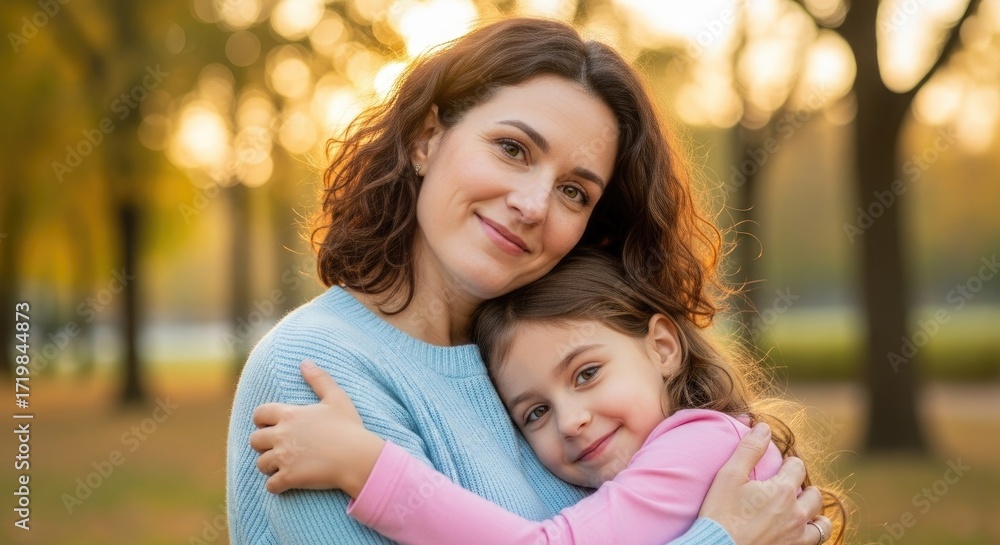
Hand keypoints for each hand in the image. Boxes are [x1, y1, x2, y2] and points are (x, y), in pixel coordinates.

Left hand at [249, 360, 385, 496]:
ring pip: (261, 464)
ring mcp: (283, 457)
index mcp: (290, 414)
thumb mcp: (336, 398)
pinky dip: (276, 486)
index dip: (262, 420)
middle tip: (278, 447)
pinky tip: (287, 483)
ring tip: (283, 465)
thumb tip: (304, 362)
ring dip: (269, 465)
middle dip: (263, 444)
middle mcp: (281, 435)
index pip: (259, 414)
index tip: (270, 425)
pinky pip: (270, 485)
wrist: (357, 457)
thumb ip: (319, 379)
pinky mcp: (289, 477)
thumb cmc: (349, 427)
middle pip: (255, 440)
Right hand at [700, 423, 831, 544]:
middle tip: (788, 487)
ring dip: (814, 513)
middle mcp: (796, 513)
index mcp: (782, 490)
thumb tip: (764, 427)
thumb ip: (749, 449)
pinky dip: (813, 534)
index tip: (780, 466)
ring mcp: (797, 535)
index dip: (789, 463)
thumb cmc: (721, 512)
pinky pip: (816, 542)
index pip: (797, 466)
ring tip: (800, 510)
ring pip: (821, 523)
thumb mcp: (729, 475)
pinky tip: (801, 531)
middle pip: (813, 494)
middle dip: (803, 487)